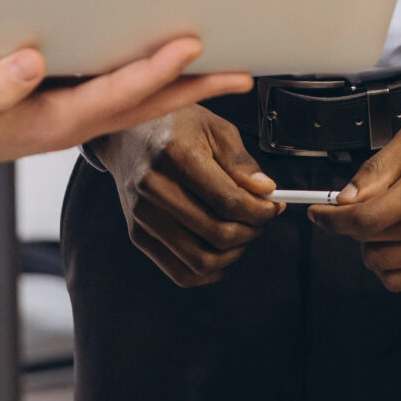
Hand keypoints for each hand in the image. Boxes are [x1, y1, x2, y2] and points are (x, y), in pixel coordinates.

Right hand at [0, 37, 251, 172]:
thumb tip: (31, 63)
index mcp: (54, 121)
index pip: (119, 93)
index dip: (157, 69)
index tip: (191, 46)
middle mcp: (73, 122)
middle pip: (148, 104)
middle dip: (196, 89)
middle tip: (242, 73)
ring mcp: (72, 118)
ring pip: (140, 102)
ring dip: (182, 86)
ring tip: (220, 68)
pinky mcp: (64, 108)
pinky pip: (120, 96)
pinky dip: (151, 82)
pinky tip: (163, 66)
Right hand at [89, 107, 283, 286]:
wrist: (127, 136)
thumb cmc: (174, 127)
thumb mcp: (214, 128)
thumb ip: (240, 162)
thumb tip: (265, 191)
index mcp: (176, 155)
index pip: (228, 200)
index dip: (260, 211)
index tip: (273, 206)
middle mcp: (154, 188)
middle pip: (218, 233)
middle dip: (251, 231)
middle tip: (259, 219)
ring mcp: (143, 216)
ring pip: (201, 261)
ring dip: (232, 254)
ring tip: (240, 232)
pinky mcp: (138, 235)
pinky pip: (180, 272)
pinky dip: (208, 271)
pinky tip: (219, 250)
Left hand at [309, 107, 400, 291]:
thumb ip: (376, 169)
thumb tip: (346, 199)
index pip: (366, 220)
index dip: (332, 219)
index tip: (319, 212)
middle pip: (371, 243)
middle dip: (351, 225)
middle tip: (355, 205)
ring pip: (383, 265)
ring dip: (369, 245)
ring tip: (381, 218)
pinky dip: (389, 263)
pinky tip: (394, 237)